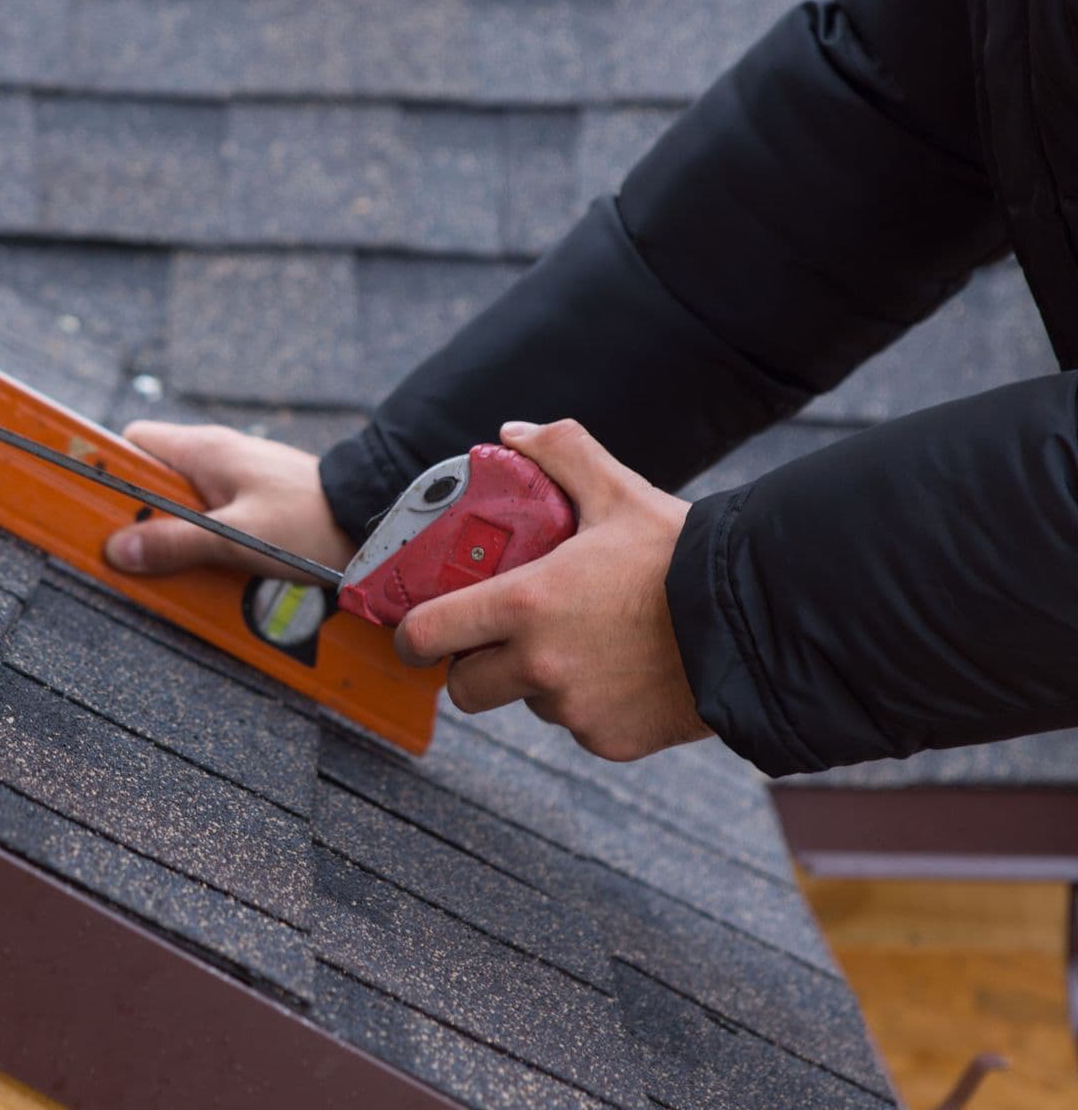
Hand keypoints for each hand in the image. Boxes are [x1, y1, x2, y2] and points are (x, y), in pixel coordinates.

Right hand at [103, 422, 355, 580]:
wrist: (375, 518)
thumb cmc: (313, 519)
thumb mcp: (238, 539)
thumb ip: (175, 545)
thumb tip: (117, 551)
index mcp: (202, 451)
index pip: (130, 444)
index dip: (106, 472)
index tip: (88, 504)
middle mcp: (215, 458)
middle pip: (152, 484)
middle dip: (142, 520)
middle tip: (139, 555)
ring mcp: (236, 480)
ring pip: (182, 508)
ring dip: (178, 540)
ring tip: (184, 571)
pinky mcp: (255, 504)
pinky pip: (212, 522)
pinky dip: (206, 547)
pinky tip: (216, 573)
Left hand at [394, 419, 709, 761]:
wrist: (762, 623)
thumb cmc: (685, 556)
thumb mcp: (619, 491)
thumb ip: (559, 454)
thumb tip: (511, 435)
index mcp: (526, 603)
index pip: (428, 635)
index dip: (414, 636)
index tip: (419, 632)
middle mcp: (540, 664)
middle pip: (465, 688)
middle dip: (473, 666)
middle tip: (500, 639)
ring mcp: (574, 709)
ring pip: (528, 703)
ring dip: (538, 682)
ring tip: (586, 643)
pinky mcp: (610, 741)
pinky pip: (579, 727)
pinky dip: (591, 706)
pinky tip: (626, 672)